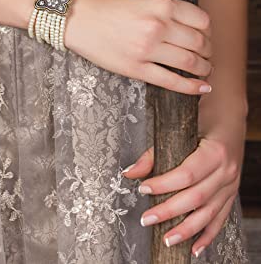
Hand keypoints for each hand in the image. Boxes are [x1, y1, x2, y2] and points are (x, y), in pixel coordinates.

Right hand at [64, 0, 213, 94]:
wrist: (73, 16)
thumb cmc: (101, 4)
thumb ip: (164, 11)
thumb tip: (186, 29)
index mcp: (161, 4)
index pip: (201, 20)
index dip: (208, 30)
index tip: (206, 35)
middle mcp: (158, 26)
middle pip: (200, 42)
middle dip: (208, 51)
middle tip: (207, 54)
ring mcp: (147, 49)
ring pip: (190, 63)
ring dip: (203, 68)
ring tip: (204, 70)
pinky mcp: (135, 68)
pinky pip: (171, 81)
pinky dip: (191, 87)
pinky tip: (200, 88)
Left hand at [123, 113, 245, 257]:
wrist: (229, 113)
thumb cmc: (201, 117)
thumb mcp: (178, 127)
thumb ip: (154, 151)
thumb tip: (130, 172)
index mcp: (215, 152)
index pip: (186, 174)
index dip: (164, 184)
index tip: (143, 189)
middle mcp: (227, 171)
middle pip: (195, 198)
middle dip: (169, 211)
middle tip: (146, 219)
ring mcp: (231, 184)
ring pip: (209, 214)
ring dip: (187, 229)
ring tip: (166, 239)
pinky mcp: (231, 192)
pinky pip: (220, 218)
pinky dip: (207, 234)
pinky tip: (194, 248)